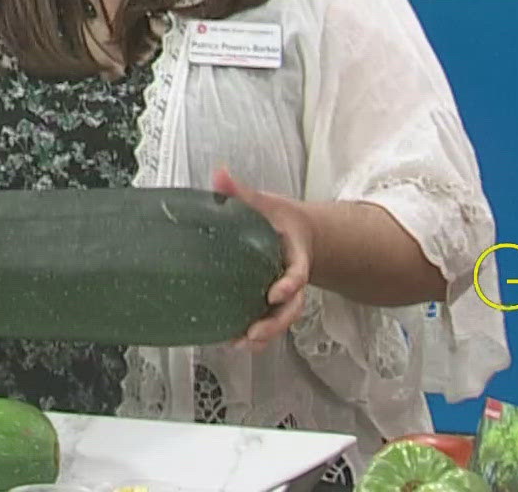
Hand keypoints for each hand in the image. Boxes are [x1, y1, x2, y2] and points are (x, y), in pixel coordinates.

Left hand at [211, 167, 310, 350]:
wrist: (296, 231)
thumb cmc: (278, 218)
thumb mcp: (263, 202)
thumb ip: (241, 191)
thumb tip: (219, 173)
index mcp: (295, 255)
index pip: (298, 272)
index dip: (290, 284)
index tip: (276, 293)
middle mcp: (292, 279)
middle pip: (293, 307)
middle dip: (276, 323)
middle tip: (255, 333)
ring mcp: (283, 294)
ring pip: (282, 320)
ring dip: (265, 334)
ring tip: (243, 344)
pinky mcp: (270, 302)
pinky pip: (268, 321)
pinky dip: (255, 335)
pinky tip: (233, 342)